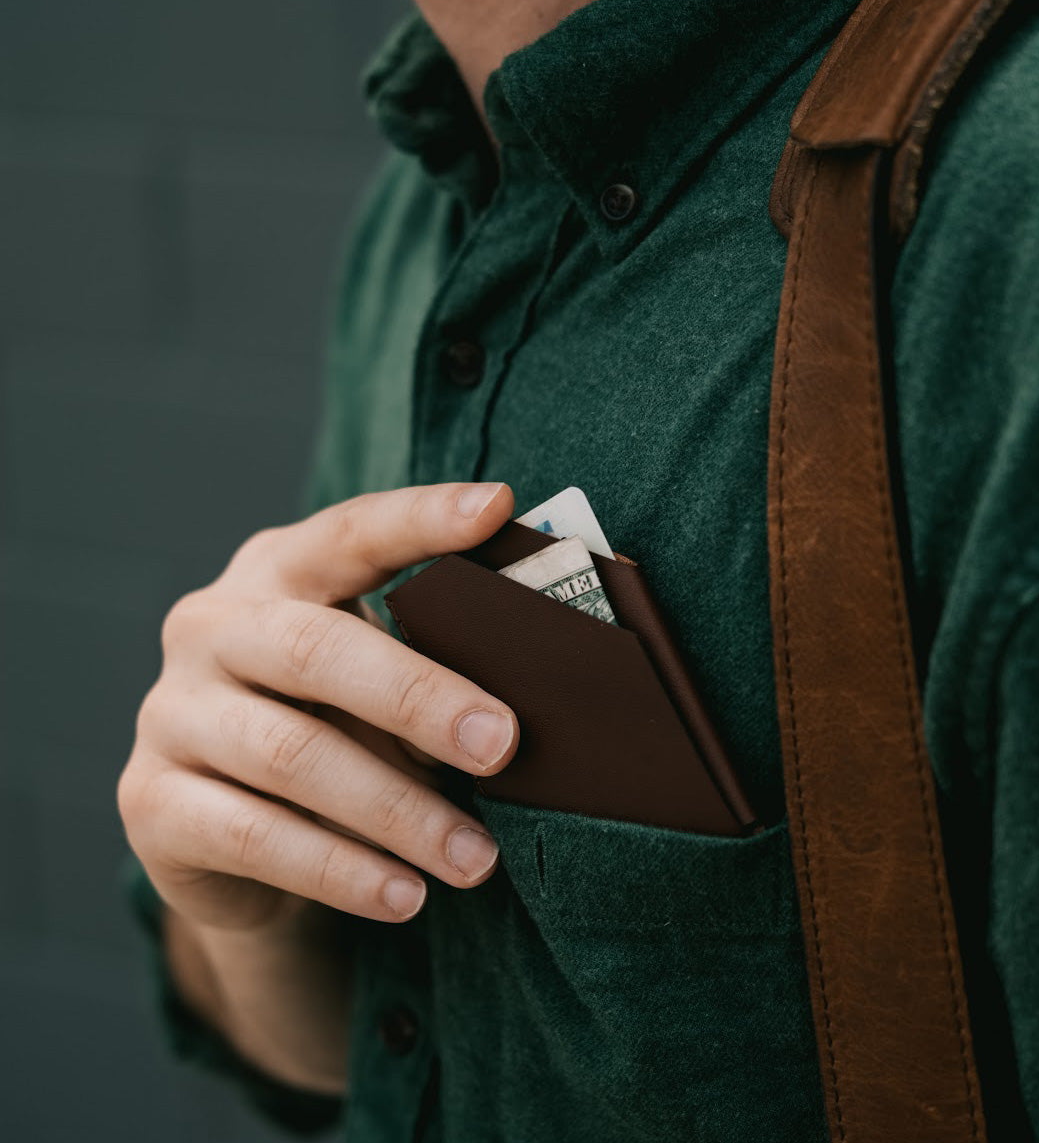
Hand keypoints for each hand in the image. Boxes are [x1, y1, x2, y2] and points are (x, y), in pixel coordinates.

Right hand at [118, 482, 518, 934]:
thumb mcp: (373, 682)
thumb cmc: (330, 728)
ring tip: (476, 859)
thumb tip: (525, 702)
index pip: (350, 533)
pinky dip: (341, 870)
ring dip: (398, 812)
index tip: (498, 505)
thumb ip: (423, 665)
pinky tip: (405, 895)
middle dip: (420, 697)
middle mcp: (211, 627)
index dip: (421, 518)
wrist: (224, 833)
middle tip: (504, 744)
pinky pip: (255, 837)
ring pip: (292, 755)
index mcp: (277, 572)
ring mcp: (172, 713)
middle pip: (316, 649)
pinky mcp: (151, 802)